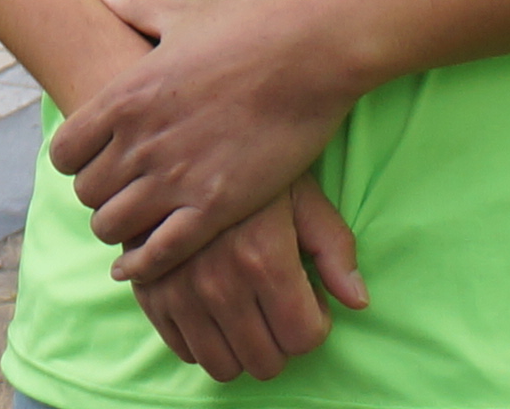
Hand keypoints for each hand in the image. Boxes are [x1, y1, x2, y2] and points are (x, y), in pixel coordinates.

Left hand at [53, 0, 372, 281]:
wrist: (311, 52)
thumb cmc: (251, 27)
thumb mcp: (183, 15)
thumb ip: (136, 9)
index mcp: (124, 96)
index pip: (65, 153)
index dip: (78, 163)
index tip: (99, 163)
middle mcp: (139, 141)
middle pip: (87, 195)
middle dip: (102, 197)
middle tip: (125, 196)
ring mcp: (174, 178)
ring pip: (114, 229)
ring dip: (122, 232)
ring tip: (139, 227)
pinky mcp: (212, 208)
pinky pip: (157, 254)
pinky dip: (145, 265)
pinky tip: (146, 265)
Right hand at [131, 177, 367, 381]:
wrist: (180, 142)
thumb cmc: (253, 167)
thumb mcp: (304, 197)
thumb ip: (334, 249)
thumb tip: (359, 301)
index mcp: (264, 259)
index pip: (303, 337)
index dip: (315, 323)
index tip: (309, 301)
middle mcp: (219, 284)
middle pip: (266, 361)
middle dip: (282, 341)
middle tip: (281, 308)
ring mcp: (180, 293)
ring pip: (225, 367)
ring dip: (244, 349)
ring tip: (251, 312)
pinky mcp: (151, 295)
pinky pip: (185, 351)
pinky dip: (206, 341)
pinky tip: (217, 309)